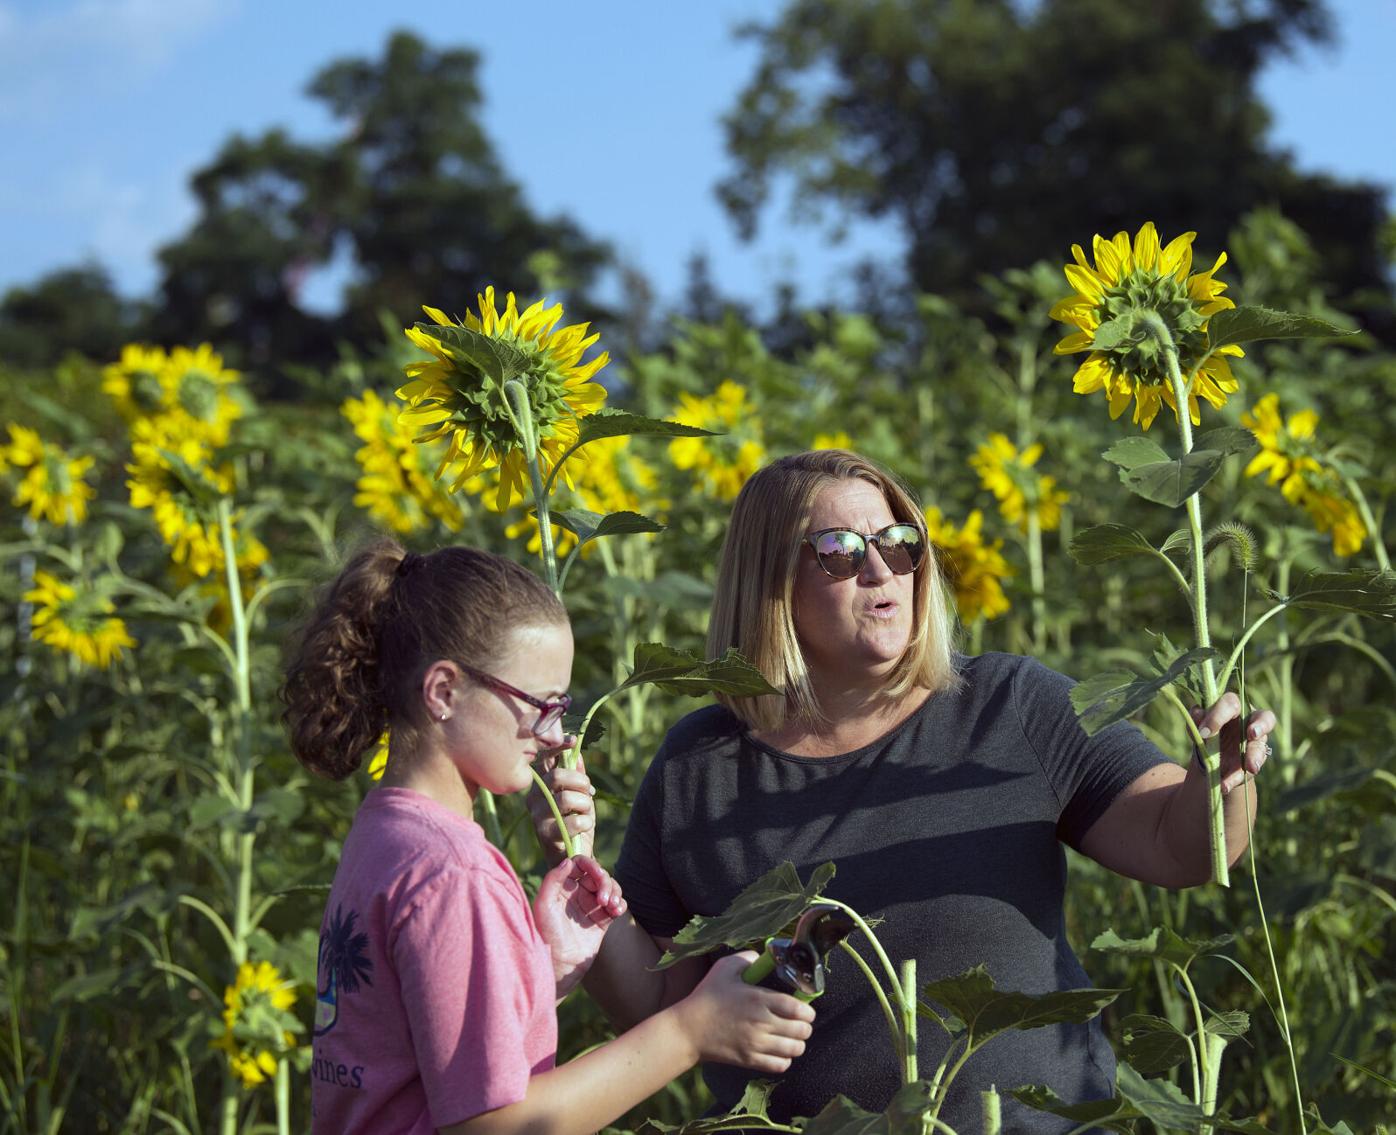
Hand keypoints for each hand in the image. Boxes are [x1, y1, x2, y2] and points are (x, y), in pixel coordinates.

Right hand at [528, 740, 597, 864]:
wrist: (574, 859)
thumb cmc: (575, 826)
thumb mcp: (579, 798)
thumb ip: (577, 777)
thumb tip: (577, 754)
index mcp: (541, 786)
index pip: (544, 760)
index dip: (557, 747)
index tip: (573, 741)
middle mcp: (534, 798)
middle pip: (556, 776)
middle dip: (580, 781)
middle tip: (588, 792)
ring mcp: (537, 817)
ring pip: (565, 798)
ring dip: (584, 804)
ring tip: (586, 812)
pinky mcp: (545, 835)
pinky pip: (573, 821)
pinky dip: (586, 822)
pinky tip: (584, 827)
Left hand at [534, 855, 625, 999]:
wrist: (560, 965)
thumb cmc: (547, 934)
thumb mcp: (544, 905)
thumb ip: (553, 880)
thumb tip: (568, 861)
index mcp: (563, 885)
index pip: (580, 864)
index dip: (591, 865)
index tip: (597, 874)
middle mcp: (578, 892)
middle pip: (599, 874)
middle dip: (605, 882)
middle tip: (603, 900)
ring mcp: (591, 905)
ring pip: (611, 886)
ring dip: (615, 892)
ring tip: (612, 906)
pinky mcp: (603, 919)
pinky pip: (618, 903)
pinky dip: (621, 903)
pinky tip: (616, 911)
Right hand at [673, 952, 815, 1074]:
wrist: (688, 1030)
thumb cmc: (707, 997)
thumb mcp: (724, 968)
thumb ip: (747, 958)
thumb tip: (763, 958)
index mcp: (759, 999)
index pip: (798, 1009)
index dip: (808, 1010)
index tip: (806, 1009)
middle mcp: (762, 1023)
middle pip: (802, 1030)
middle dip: (805, 1026)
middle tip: (799, 1022)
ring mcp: (757, 1044)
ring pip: (794, 1049)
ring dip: (797, 1043)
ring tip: (791, 1037)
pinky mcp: (750, 1060)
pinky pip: (781, 1065)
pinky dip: (785, 1059)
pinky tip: (778, 1050)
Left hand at [1191, 692, 1276, 795]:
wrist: (1209, 754)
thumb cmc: (1206, 731)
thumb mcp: (1198, 725)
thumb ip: (1198, 719)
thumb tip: (1197, 713)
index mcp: (1234, 706)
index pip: (1231, 703)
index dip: (1219, 715)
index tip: (1204, 732)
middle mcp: (1251, 720)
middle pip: (1265, 717)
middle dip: (1260, 725)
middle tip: (1253, 734)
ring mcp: (1257, 742)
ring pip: (1261, 746)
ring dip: (1255, 756)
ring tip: (1250, 768)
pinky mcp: (1255, 761)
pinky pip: (1250, 769)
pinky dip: (1236, 778)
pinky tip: (1225, 785)